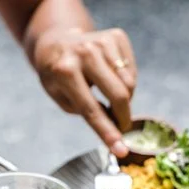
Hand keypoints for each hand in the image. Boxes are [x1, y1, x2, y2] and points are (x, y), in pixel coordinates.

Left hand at [33, 27, 136, 156]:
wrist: (57, 41)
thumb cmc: (58, 75)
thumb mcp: (61, 97)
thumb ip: (87, 112)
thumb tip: (116, 127)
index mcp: (65, 72)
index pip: (91, 110)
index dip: (107, 132)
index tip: (121, 150)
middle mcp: (85, 53)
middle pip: (119, 95)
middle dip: (123, 118)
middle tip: (121, 127)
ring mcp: (103, 41)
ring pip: (129, 84)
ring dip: (124, 100)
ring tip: (109, 97)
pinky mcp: (116, 36)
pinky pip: (132, 71)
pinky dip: (126, 83)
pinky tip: (111, 79)